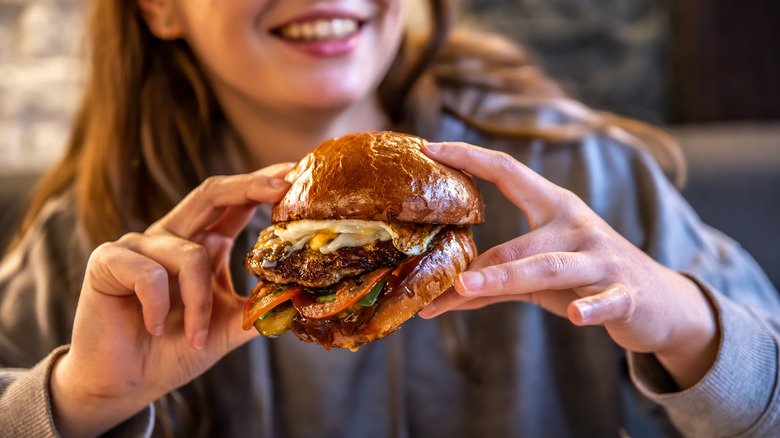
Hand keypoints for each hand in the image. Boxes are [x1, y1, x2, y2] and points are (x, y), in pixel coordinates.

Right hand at [49, 163, 292, 437]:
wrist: (127, 382)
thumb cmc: (176, 348)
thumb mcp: (228, 326)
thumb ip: (261, 308)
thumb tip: (301, 296)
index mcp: (203, 243)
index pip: (235, 203)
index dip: (262, 184)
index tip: (296, 173)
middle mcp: (173, 235)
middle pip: (212, 192)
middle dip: (249, 186)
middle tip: (281, 187)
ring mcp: (139, 244)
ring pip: (190, 255)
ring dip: (199, 303)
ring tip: (196, 336)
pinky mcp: (108, 260)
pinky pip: (150, 274)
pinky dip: (160, 306)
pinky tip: (155, 327)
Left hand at [419, 142, 718, 388]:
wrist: (662, 302)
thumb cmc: (589, 278)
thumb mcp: (540, 277)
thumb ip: (497, 281)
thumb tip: (444, 296)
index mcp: (554, 208)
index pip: (508, 172)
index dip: (470, 157)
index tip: (431, 148)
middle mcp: (576, 226)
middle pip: (519, 242)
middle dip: (480, 263)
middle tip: (442, 278)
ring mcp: (601, 258)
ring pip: (549, 266)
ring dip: (506, 277)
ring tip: (466, 288)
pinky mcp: (626, 293)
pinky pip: (605, 300)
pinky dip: (590, 307)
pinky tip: (574, 314)